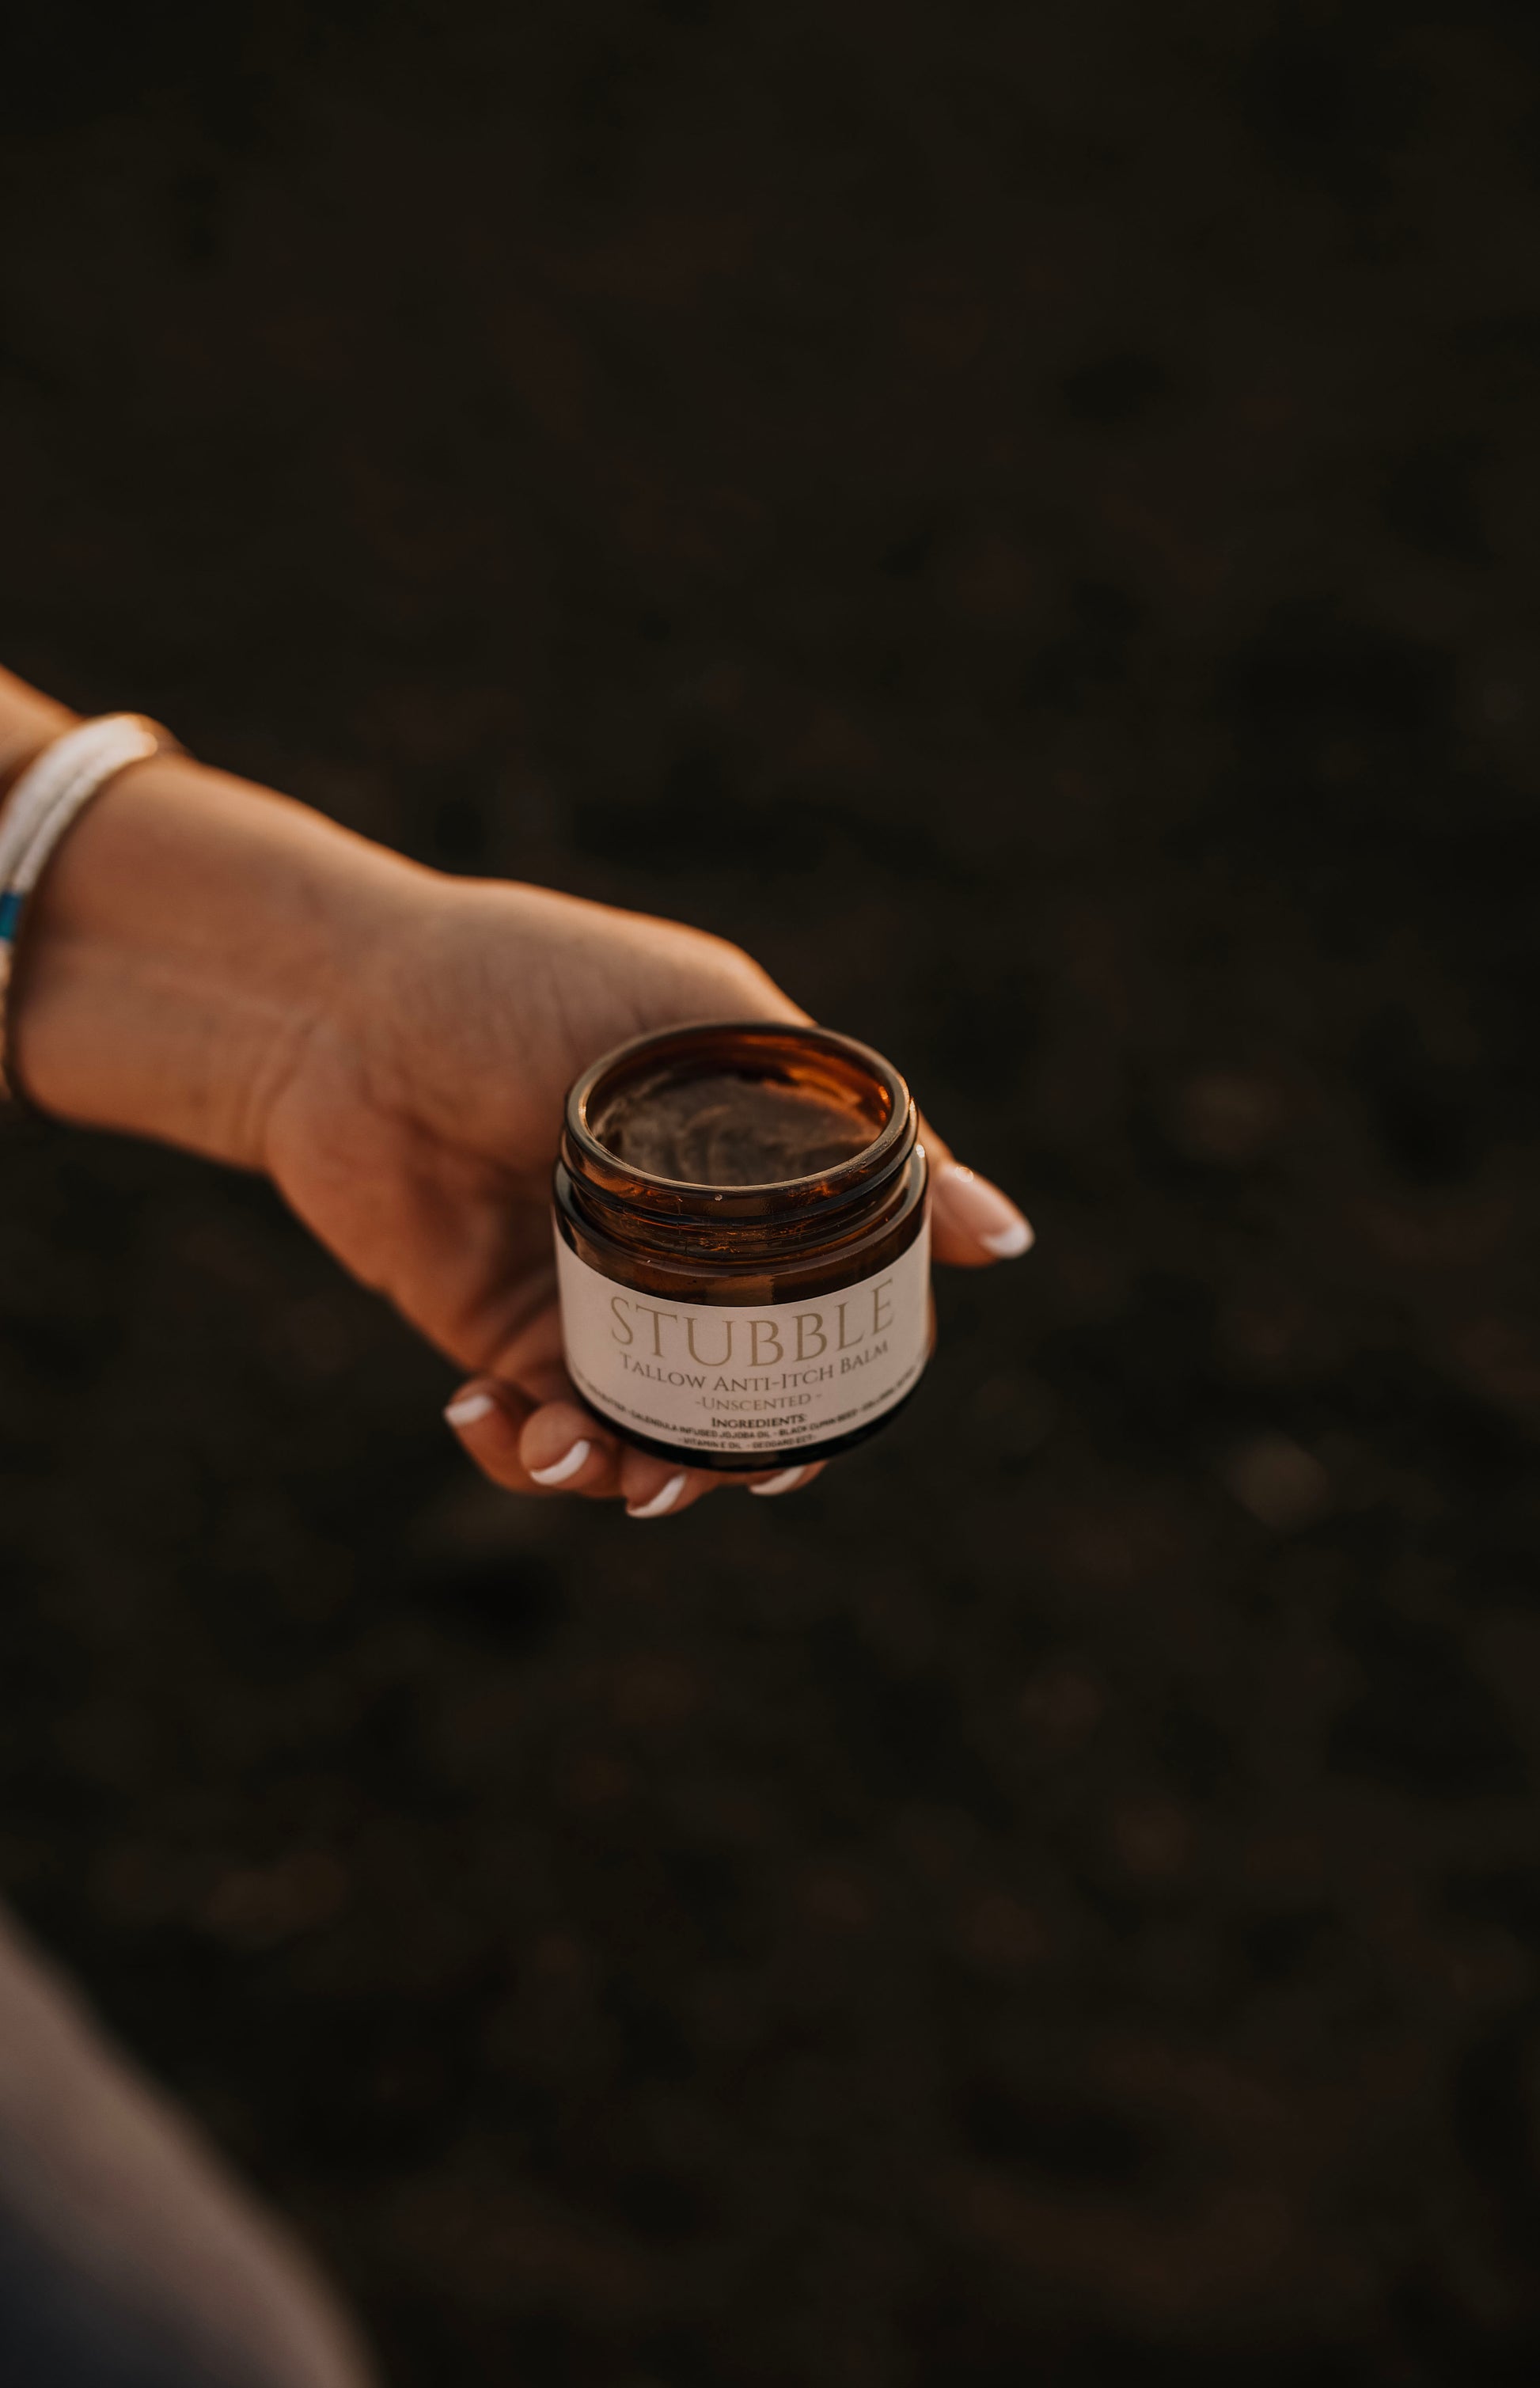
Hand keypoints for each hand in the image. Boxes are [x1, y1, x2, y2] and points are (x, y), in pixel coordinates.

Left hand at [260, 873, 1034, 1518]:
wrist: (341, 1006)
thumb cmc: (531, 981)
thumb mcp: (710, 1028)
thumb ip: (852, 1133)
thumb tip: (1005, 1240)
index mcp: (755, 1186)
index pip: (838, 1318)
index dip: (845, 1391)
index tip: (818, 1430)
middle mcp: (687, 1259)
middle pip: (746, 1404)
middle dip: (728, 1466)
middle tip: (696, 1476)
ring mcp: (594, 1306)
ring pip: (644, 1442)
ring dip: (622, 1478)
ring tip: (574, 1452)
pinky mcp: (500, 1340)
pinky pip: (534, 1438)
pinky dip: (520, 1457)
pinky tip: (484, 1416)